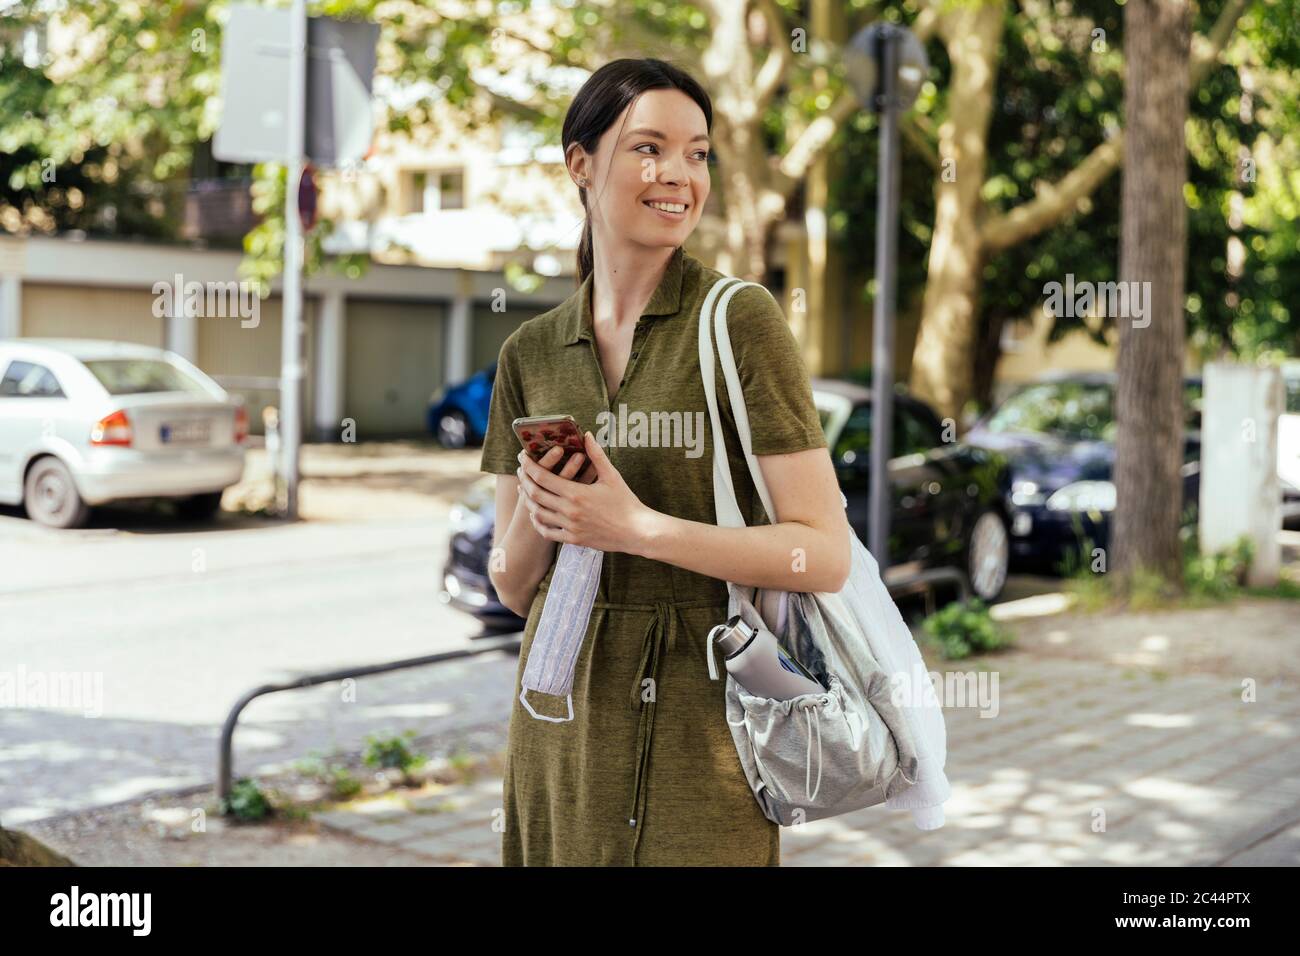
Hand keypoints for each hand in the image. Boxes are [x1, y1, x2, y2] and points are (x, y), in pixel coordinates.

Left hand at [515, 431, 657, 551]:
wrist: (636, 531)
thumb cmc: (626, 502)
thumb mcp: (612, 476)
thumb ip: (596, 455)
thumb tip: (587, 435)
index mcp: (576, 493)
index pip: (542, 477)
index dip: (529, 466)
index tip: (523, 457)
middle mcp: (569, 511)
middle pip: (535, 494)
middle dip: (524, 480)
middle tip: (521, 470)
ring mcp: (570, 527)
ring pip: (538, 513)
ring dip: (528, 500)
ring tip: (525, 490)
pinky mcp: (573, 539)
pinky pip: (548, 532)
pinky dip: (538, 522)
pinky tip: (536, 514)